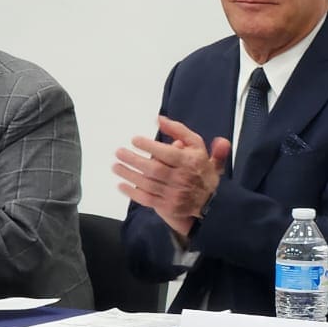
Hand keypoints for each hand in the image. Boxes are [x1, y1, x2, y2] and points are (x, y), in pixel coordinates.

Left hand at [113, 116, 229, 236]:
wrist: (211, 200)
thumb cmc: (200, 169)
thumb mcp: (197, 146)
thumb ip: (180, 131)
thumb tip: (160, 119)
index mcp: (191, 161)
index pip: (168, 153)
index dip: (149, 146)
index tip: (135, 140)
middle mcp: (183, 178)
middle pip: (154, 169)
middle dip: (134, 160)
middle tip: (119, 152)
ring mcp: (175, 194)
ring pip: (148, 184)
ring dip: (129, 174)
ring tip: (116, 166)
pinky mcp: (169, 206)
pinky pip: (147, 199)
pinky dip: (133, 192)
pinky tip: (122, 185)